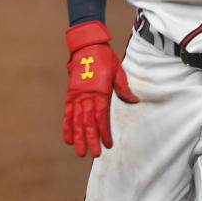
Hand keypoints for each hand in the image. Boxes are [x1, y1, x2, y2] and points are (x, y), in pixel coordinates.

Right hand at [63, 22, 138, 157]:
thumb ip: (124, 87)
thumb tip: (134, 100)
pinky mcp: (70, 94)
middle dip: (91, 139)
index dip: (104, 131)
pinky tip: (68, 138)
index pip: (102, 116)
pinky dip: (67, 126)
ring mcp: (76, 95)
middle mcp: (87, 96)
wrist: (87, 45)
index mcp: (100, 91)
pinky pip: (67, 113)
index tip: (107, 144)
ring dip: (78, 137)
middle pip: (88, 122)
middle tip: (93, 154)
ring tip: (80, 152)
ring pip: (76, 120)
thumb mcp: (118, 70)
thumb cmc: (105, 58)